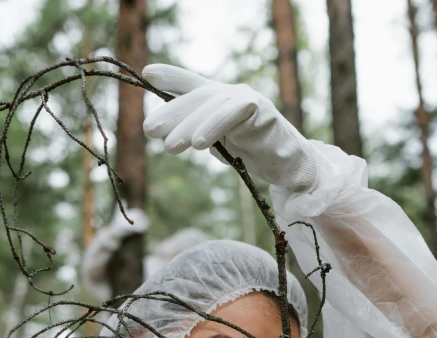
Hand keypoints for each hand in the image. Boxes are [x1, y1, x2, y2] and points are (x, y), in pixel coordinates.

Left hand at [143, 64, 319, 191]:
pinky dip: (215, 126)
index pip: (194, 85)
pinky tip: (201, 143)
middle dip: (172, 112)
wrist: (288, 165)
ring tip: (170, 146)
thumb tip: (167, 136)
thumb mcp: (221, 144)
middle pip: (198, 97)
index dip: (172, 77)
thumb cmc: (254, 154)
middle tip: (150, 130)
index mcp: (220, 101)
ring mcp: (247, 98)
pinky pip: (234, 114)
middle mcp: (231, 94)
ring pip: (212, 106)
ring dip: (189, 126)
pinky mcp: (262, 110)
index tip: (149, 73)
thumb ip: (200, 135)